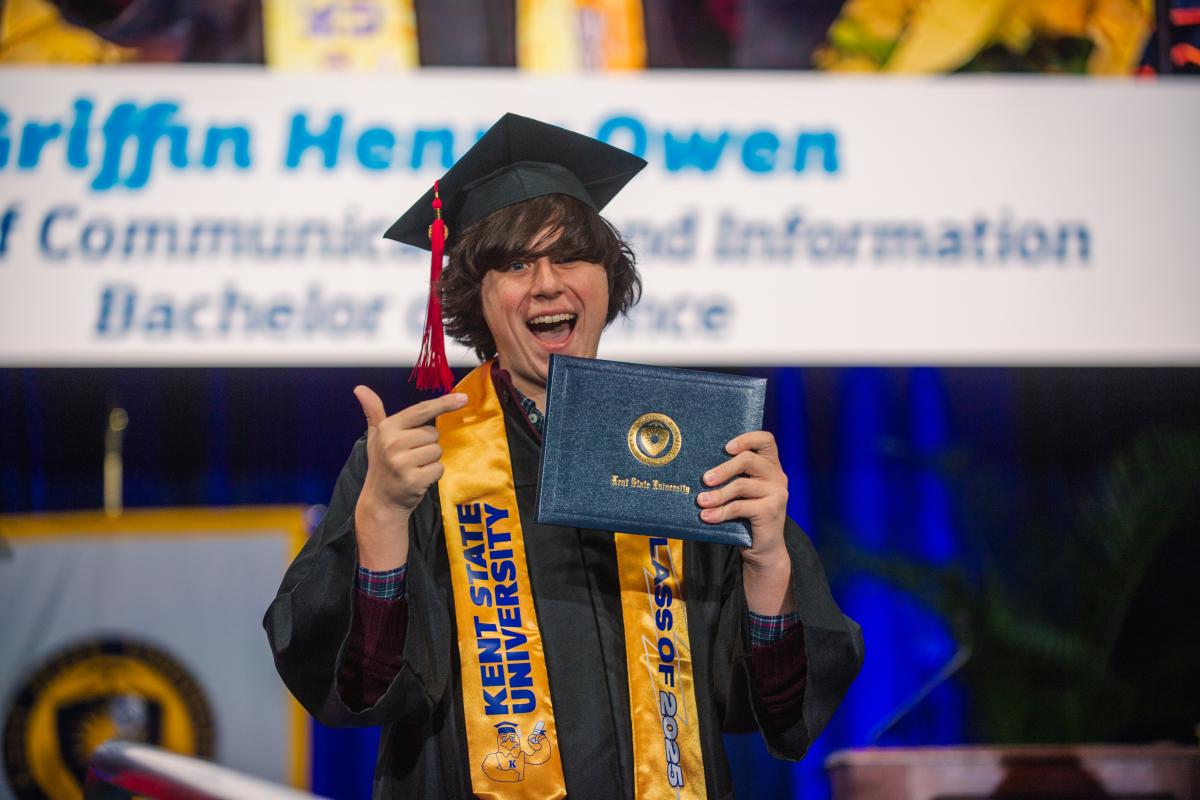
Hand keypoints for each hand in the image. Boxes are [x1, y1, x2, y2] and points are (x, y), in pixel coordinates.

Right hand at [352, 386, 467, 569]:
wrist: (380, 501)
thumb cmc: (383, 464)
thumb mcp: (376, 436)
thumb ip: (373, 411)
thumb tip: (359, 388)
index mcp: (387, 428)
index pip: (421, 410)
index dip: (444, 403)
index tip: (463, 398)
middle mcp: (393, 443)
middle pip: (433, 433)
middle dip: (427, 444)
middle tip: (410, 456)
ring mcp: (402, 462)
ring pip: (438, 451)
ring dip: (430, 460)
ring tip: (413, 467)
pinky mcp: (413, 479)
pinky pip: (439, 468)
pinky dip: (433, 474)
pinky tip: (418, 478)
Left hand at [697, 431, 795, 613]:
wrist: (764, 549)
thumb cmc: (746, 515)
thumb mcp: (741, 492)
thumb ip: (732, 477)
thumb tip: (696, 467)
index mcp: (770, 465)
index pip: (766, 439)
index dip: (746, 439)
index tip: (726, 448)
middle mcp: (777, 476)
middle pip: (749, 460)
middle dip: (723, 468)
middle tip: (705, 479)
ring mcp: (777, 493)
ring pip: (741, 485)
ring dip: (717, 494)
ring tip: (701, 501)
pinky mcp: (772, 511)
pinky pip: (741, 507)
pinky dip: (721, 512)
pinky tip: (707, 517)